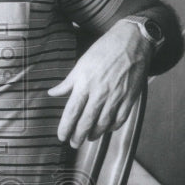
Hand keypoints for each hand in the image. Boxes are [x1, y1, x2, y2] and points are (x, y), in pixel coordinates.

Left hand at [48, 21, 151, 148]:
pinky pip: (120, 119)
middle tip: (73, 144)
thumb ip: (67, 83)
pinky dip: (112, 127)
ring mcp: (116, 96)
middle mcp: (100, 93)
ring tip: (88, 138)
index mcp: (85, 84)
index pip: (71, 112)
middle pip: (86, 122)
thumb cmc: (104, 50)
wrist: (132, 41)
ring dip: (94, 134)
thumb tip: (52, 93)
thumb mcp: (81, 64)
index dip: (65, 127)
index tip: (61, 136)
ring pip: (103, 124)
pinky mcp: (130, 97)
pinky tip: (106, 129)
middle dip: (78, 136)